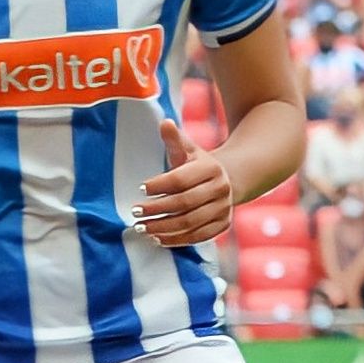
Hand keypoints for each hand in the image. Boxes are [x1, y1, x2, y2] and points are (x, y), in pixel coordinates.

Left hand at [138, 118, 236, 246]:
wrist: (228, 180)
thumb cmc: (198, 165)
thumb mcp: (188, 150)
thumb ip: (175, 139)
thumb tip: (164, 122)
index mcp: (211, 168)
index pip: (181, 179)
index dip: (159, 185)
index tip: (140, 188)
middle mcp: (221, 188)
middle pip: (184, 203)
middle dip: (157, 209)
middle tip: (135, 212)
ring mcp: (223, 208)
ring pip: (190, 222)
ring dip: (163, 228)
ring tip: (141, 228)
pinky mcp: (223, 225)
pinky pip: (198, 236)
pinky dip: (177, 240)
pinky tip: (157, 239)